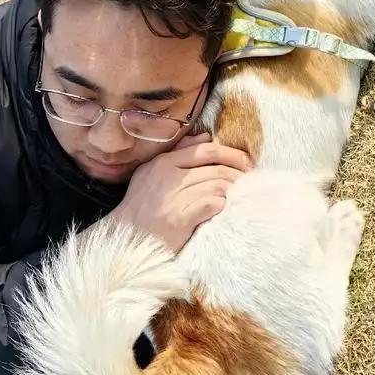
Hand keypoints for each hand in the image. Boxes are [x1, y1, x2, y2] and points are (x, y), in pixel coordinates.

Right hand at [108, 133, 250, 251]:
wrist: (125, 238)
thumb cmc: (142, 206)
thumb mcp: (151, 173)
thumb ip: (178, 153)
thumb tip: (205, 137)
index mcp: (163, 162)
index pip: (205, 150)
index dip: (231, 153)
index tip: (245, 162)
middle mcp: (168, 177)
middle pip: (215, 167)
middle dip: (238, 172)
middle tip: (249, 178)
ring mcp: (173, 198)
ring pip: (216, 185)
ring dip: (232, 190)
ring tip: (239, 195)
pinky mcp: (179, 219)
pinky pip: (210, 204)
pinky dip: (222, 204)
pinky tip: (224, 207)